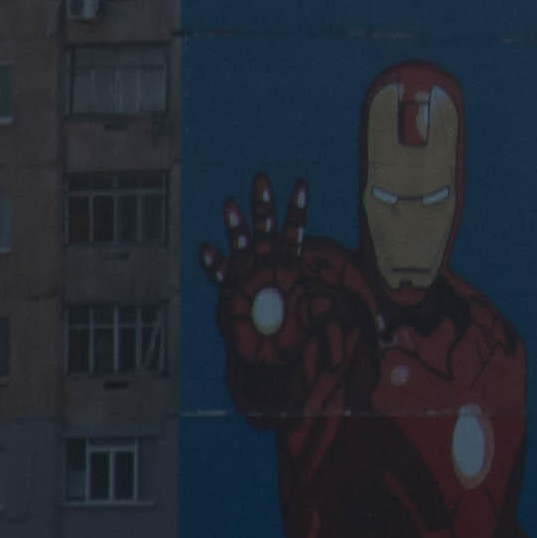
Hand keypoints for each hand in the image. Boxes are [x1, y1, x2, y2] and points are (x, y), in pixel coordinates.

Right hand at [201, 173, 373, 398]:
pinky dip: (214, 264)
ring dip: (236, 226)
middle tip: (262, 178)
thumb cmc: (287, 340)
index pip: (295, 233)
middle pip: (266, 228)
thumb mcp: (305, 328)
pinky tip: (207, 250)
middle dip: (264, 205)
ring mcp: (247, 276)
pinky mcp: (229, 291)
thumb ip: (314, 313)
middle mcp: (267, 265)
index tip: (301, 184)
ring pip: (240, 244)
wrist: (264, 359)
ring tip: (230, 204)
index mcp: (289, 268)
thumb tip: (329, 302)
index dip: (298, 210)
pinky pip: (220, 275)